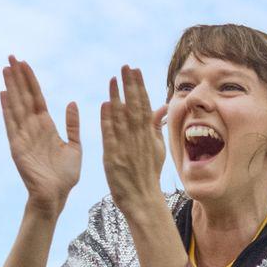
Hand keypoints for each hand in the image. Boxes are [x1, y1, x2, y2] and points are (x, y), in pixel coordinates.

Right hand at [0, 57, 82, 211]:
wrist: (55, 196)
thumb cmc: (65, 176)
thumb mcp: (75, 147)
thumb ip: (72, 125)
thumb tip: (72, 102)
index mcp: (46, 126)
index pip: (37, 97)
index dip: (31, 80)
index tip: (25, 63)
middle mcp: (33, 128)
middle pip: (24, 96)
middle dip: (18, 76)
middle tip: (11, 56)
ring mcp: (23, 136)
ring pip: (16, 105)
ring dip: (11, 86)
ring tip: (5, 68)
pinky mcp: (17, 147)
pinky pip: (11, 124)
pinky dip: (7, 108)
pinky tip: (3, 93)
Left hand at [98, 66, 167, 224]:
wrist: (142, 199)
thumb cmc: (148, 174)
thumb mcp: (157, 149)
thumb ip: (156, 127)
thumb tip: (162, 107)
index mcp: (149, 136)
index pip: (144, 106)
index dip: (139, 87)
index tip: (135, 70)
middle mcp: (138, 139)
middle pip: (134, 107)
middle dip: (130, 85)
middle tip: (125, 66)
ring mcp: (126, 148)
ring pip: (122, 118)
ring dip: (117, 97)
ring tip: (113, 79)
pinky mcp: (113, 157)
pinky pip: (110, 136)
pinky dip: (107, 120)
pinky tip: (105, 105)